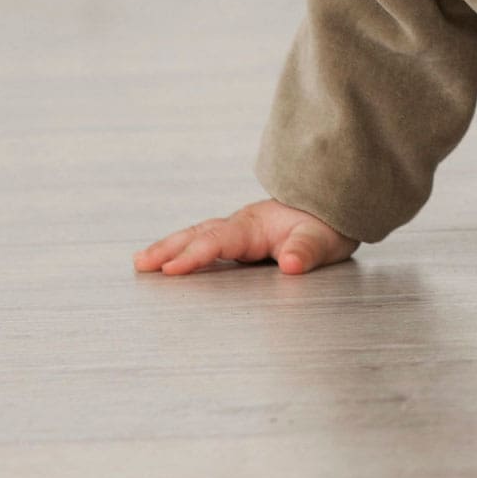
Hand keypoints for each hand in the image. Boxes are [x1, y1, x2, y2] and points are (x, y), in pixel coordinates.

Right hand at [133, 199, 357, 276]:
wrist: (335, 209)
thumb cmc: (327, 225)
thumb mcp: (325, 240)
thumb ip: (307, 251)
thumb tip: (292, 264)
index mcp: (255, 225)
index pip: (219, 240)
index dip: (195, 255)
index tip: (172, 268)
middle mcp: (241, 225)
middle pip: (198, 235)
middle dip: (168, 249)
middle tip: (141, 264)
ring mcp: (238, 231)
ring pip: (198, 236)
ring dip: (170, 247)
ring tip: (143, 262)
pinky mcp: (239, 240)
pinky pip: (205, 242)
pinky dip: (183, 249)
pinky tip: (170, 261)